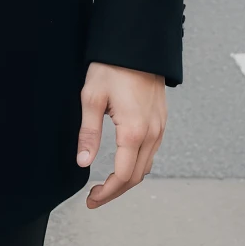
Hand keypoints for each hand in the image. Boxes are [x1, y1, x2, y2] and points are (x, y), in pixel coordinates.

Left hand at [76, 62, 166, 208]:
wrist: (137, 46)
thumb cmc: (112, 68)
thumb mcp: (91, 98)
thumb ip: (88, 133)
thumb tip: (83, 162)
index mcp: (134, 131)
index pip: (123, 176)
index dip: (107, 193)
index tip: (91, 199)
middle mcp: (152, 133)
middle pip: (137, 176)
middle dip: (116, 191)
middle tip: (95, 197)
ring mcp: (160, 127)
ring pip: (146, 165)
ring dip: (127, 179)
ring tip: (106, 183)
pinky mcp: (161, 120)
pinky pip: (151, 151)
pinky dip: (137, 164)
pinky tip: (122, 162)